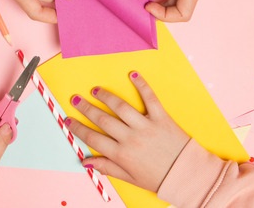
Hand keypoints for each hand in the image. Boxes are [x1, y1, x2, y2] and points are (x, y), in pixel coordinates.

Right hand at [66, 72, 189, 192]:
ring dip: (106, 97)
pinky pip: (150, 98)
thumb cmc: (159, 178)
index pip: (93, 138)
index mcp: (122, 155)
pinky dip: (142, 85)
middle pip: (102, 120)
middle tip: (75, 99)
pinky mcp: (161, 118)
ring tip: (96, 90)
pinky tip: (133, 75)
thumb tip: (86, 162)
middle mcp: (131, 138)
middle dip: (86, 109)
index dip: (77, 129)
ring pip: (121, 107)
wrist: (185, 174)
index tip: (67, 120)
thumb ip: (108, 168)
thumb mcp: (130, 178)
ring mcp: (146, 126)